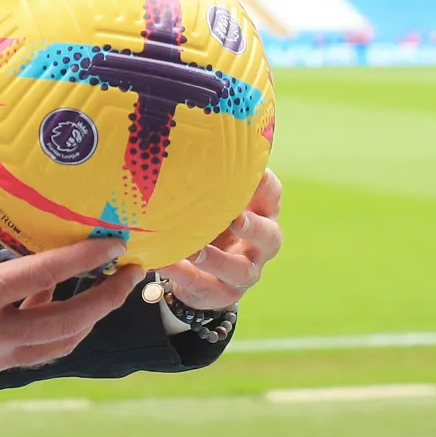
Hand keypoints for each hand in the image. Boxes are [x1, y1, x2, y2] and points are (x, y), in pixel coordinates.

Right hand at [0, 153, 143, 416]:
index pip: (38, 278)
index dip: (82, 259)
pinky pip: (31, 354)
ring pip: (56, 346)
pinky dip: (49, 330)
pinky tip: (47, 304)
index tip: (114, 244)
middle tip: (133, 273)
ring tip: (100, 289)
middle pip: (66, 324)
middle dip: (107, 299)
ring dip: (84, 318)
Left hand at [156, 168, 281, 309]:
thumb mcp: (217, 203)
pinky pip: (202, 284)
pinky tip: (162, 262)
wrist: (205, 274)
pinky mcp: (220, 293)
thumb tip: (180, 144)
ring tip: (193, 250)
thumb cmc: (212, 225)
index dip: (265, 185)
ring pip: (240, 270)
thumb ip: (210, 182)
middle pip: (270, 236)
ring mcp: (244, 273)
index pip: (272, 196)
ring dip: (217, 259)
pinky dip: (182, 274)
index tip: (252, 172)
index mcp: (262, 215)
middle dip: (255, 228)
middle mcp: (260, 246)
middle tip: (236, 219)